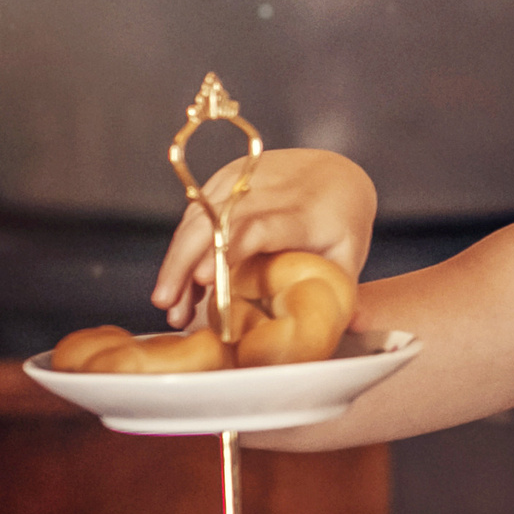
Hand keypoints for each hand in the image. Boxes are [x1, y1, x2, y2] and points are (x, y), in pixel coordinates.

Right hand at [150, 149, 376, 329]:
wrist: (336, 176)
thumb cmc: (342, 228)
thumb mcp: (347, 260)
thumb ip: (335, 296)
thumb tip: (327, 336)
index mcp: (306, 211)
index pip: (260, 226)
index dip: (228, 250)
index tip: (202, 280)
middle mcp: (271, 187)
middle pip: (217, 219)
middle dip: (184, 260)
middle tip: (167, 303)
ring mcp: (244, 178)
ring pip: (198, 216)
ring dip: (176, 260)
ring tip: (168, 305)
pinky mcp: (225, 179)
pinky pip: (195, 214)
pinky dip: (183, 249)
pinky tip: (179, 284)